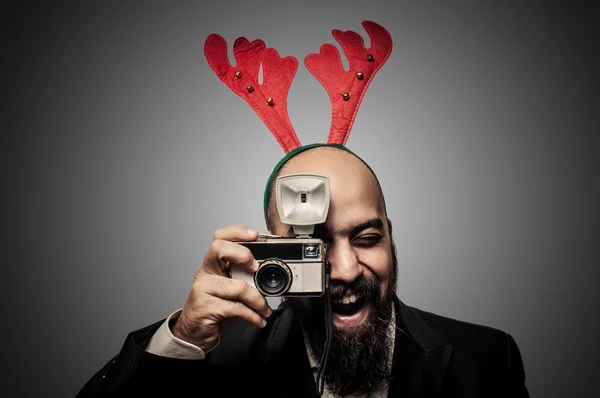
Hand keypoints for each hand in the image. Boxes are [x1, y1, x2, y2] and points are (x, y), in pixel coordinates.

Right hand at [171, 225, 271, 350]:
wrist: (194, 331)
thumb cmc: (215, 306)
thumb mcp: (229, 287)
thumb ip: (243, 275)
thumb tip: (268, 265)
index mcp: (213, 264)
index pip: (220, 238)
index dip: (237, 232)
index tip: (254, 235)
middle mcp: (206, 272)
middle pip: (219, 249)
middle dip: (242, 254)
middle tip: (256, 267)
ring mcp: (204, 289)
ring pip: (237, 286)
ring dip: (257, 299)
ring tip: (264, 308)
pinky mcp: (207, 308)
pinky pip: (237, 308)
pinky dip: (253, 315)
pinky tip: (259, 319)